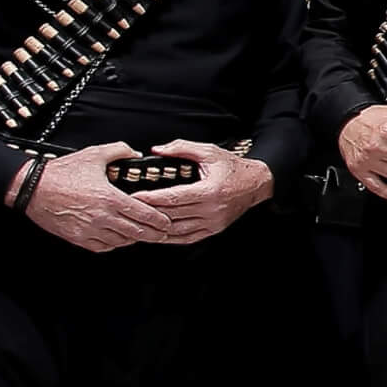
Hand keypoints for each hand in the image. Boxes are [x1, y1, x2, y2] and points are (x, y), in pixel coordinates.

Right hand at [21, 143, 178, 253]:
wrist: (32, 188)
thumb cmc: (61, 173)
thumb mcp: (94, 154)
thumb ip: (119, 151)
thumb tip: (135, 153)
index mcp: (111, 198)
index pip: (145, 215)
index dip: (161, 221)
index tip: (168, 222)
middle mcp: (103, 217)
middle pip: (138, 233)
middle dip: (154, 234)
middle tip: (162, 233)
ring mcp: (90, 230)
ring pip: (122, 242)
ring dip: (134, 239)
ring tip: (141, 234)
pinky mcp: (78, 238)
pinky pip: (103, 247)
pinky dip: (114, 244)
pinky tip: (118, 237)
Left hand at [145, 139, 273, 243]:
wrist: (257, 183)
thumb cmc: (233, 167)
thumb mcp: (209, 152)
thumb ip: (182, 148)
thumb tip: (158, 150)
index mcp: (209, 191)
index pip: (172, 198)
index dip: (150, 198)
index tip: (134, 197)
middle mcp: (211, 210)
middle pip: (171, 215)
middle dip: (148, 212)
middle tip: (129, 209)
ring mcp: (213, 223)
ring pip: (177, 230)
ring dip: (156, 228)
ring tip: (139, 223)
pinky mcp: (214, 229)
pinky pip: (187, 238)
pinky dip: (170, 237)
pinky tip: (158, 233)